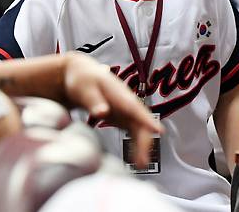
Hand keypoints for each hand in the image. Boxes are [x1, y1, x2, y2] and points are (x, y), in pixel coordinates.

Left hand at [61, 52, 161, 168]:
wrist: (80, 74)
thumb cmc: (83, 79)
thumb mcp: (85, 88)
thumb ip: (94, 101)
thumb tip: (103, 113)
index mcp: (120, 94)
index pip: (135, 108)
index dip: (146, 119)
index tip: (158, 130)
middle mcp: (128, 102)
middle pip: (141, 122)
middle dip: (145, 141)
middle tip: (142, 162)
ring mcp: (127, 110)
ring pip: (140, 129)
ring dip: (142, 146)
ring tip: (141, 165)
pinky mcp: (122, 117)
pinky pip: (134, 132)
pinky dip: (136, 145)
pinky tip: (135, 159)